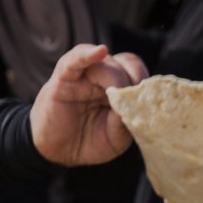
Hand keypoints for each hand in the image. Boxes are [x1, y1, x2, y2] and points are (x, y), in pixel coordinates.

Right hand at [30, 44, 147, 166]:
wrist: (55, 150)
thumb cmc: (87, 142)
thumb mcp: (113, 141)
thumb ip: (123, 128)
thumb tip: (129, 112)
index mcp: (119, 89)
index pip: (137, 73)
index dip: (145, 84)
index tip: (147, 101)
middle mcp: (104, 78)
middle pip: (126, 63)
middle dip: (133, 80)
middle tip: (129, 99)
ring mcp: (84, 76)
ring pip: (106, 62)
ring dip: (114, 77)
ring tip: (112, 95)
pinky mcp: (64, 77)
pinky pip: (75, 59)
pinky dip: (87, 54)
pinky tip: (99, 51)